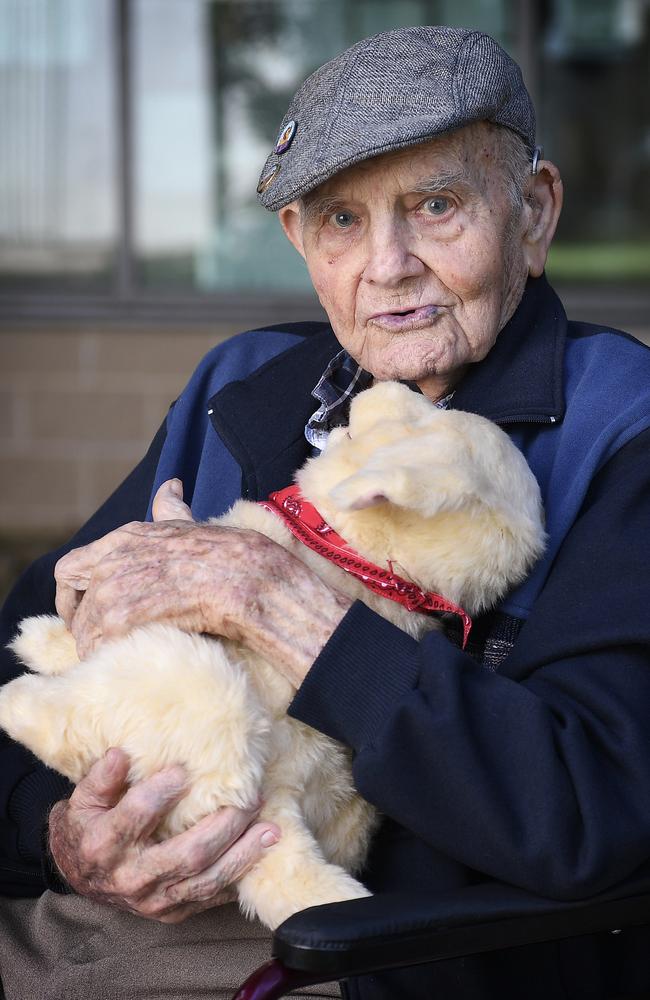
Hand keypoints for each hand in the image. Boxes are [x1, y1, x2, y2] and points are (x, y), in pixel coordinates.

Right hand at [48, 748, 279, 922]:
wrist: (81, 875)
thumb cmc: (87, 827)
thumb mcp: (83, 799)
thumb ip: (101, 777)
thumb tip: (122, 754)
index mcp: (105, 845)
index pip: (137, 815)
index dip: (161, 791)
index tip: (185, 769)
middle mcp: (131, 878)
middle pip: (187, 854)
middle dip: (224, 826)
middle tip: (250, 798)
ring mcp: (154, 901)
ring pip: (206, 881)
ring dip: (243, 855)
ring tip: (271, 830)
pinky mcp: (172, 912)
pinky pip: (211, 898)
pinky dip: (239, 878)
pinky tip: (262, 856)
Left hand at [55, 480, 352, 683]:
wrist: (248, 577)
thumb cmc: (228, 553)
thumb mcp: (191, 523)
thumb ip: (170, 507)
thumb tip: (169, 485)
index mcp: (123, 537)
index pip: (70, 567)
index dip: (74, 593)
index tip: (88, 608)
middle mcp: (111, 561)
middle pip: (69, 600)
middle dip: (80, 620)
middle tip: (100, 637)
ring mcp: (115, 589)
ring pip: (84, 628)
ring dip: (98, 644)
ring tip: (121, 655)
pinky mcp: (125, 618)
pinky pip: (99, 647)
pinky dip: (109, 659)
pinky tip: (129, 662)